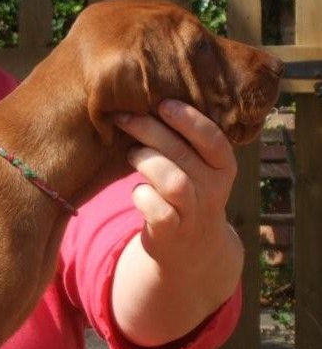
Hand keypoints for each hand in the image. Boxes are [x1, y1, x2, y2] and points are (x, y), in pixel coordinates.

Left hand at [110, 99, 243, 346]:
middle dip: (151, 131)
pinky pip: (157, 212)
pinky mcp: (171, 234)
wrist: (190, 250)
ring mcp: (194, 214)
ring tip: (131, 153)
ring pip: (173, 181)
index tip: (162, 102)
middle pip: (183, 154)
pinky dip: (141, 196)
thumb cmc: (185, 195)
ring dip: (146, 162)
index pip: (213, 138)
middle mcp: (213, 189)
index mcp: (223, 167)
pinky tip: (136, 192)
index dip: (188, 119)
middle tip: (125, 117)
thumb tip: (144, 98)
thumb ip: (182, 142)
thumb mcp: (196, 168)